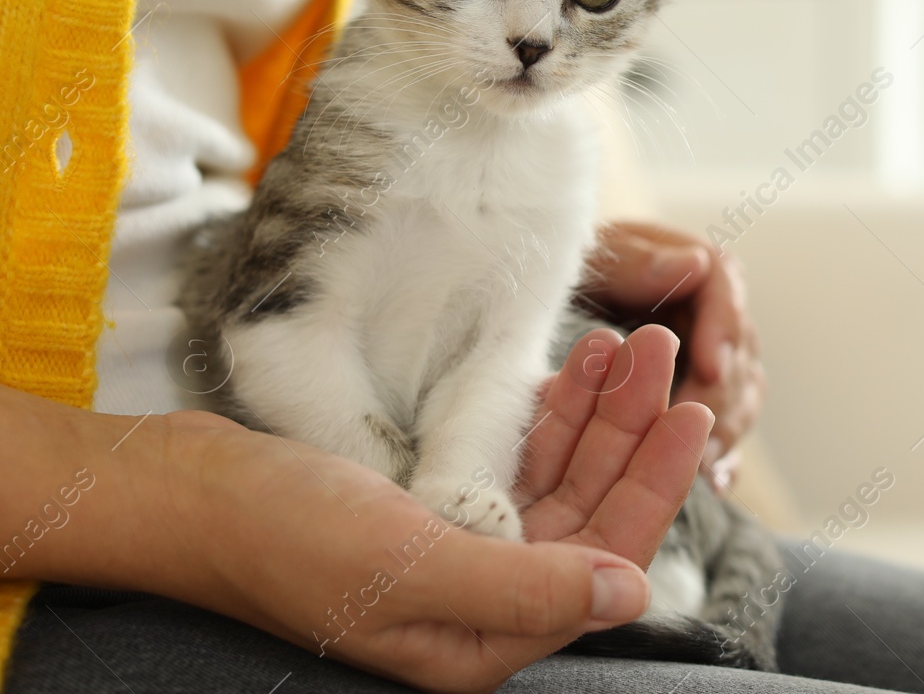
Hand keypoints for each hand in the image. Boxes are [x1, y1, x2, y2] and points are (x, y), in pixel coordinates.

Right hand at [0, 327, 709, 693]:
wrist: (181, 491)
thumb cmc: (278, 533)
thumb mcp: (408, 563)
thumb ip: (524, 584)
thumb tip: (629, 594)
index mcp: (483, 635)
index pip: (603, 562)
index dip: (655, 488)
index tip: (690, 411)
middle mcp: (483, 597)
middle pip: (590, 511)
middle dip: (630, 431)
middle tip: (657, 350)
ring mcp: (460, 548)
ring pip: (559, 476)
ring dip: (594, 411)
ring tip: (620, 340)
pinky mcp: (436, 505)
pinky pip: (516, 458)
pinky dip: (546, 412)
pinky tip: (569, 365)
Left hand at [581, 221, 765, 489]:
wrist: (560, 294)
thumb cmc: (572, 271)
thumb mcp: (591, 257)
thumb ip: (636, 261)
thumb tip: (697, 263)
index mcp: (693, 263)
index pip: (725, 290)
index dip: (723, 330)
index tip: (712, 366)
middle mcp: (714, 311)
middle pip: (738, 350)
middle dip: (722, 392)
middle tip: (700, 428)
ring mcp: (713, 357)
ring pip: (741, 393)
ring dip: (727, 428)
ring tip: (705, 464)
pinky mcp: (701, 397)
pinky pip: (724, 428)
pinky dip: (724, 454)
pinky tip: (718, 484)